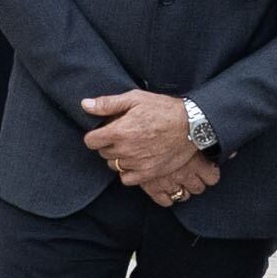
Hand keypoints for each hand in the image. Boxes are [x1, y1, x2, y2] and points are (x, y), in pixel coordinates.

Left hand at [82, 87, 214, 201]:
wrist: (190, 126)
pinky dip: (127, 171)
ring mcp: (136, 164)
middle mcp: (125, 150)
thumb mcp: (135, 99)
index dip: (95, 135)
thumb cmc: (163, 109)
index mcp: (118, 132)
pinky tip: (135, 160)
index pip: (90, 141)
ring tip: (131, 146)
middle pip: (103, 153)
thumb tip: (85, 105)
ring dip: (118, 157)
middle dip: (108, 144)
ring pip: (114, 165)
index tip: (104, 130)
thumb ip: (108, 103)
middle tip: (122, 134)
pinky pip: (126, 178)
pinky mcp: (148, 173)